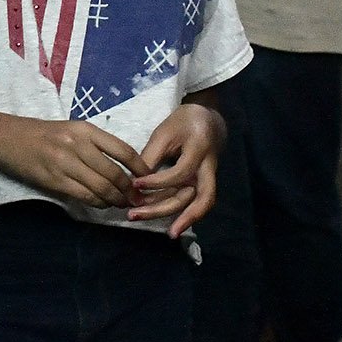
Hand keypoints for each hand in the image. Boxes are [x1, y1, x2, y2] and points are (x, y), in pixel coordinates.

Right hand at [0, 115, 147, 209]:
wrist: (6, 138)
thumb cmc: (41, 133)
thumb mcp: (71, 130)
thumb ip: (94, 145)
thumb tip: (121, 167)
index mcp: (85, 130)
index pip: (123, 150)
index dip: (140, 168)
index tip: (148, 179)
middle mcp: (78, 145)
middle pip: (115, 174)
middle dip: (130, 190)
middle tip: (139, 199)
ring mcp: (65, 164)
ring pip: (101, 188)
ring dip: (116, 200)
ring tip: (124, 204)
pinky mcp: (55, 181)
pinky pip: (84, 196)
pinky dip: (98, 203)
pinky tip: (103, 204)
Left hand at [128, 104, 224, 235]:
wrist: (209, 120)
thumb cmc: (184, 123)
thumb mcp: (165, 132)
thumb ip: (151, 157)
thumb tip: (133, 183)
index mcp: (200, 150)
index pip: (180, 173)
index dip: (157, 182)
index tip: (135, 183)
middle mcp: (208, 170)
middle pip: (191, 198)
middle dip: (162, 210)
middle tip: (133, 214)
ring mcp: (207, 180)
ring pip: (191, 205)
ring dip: (165, 216)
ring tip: (138, 218)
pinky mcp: (202, 186)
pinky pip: (191, 204)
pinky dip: (176, 215)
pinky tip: (158, 221)